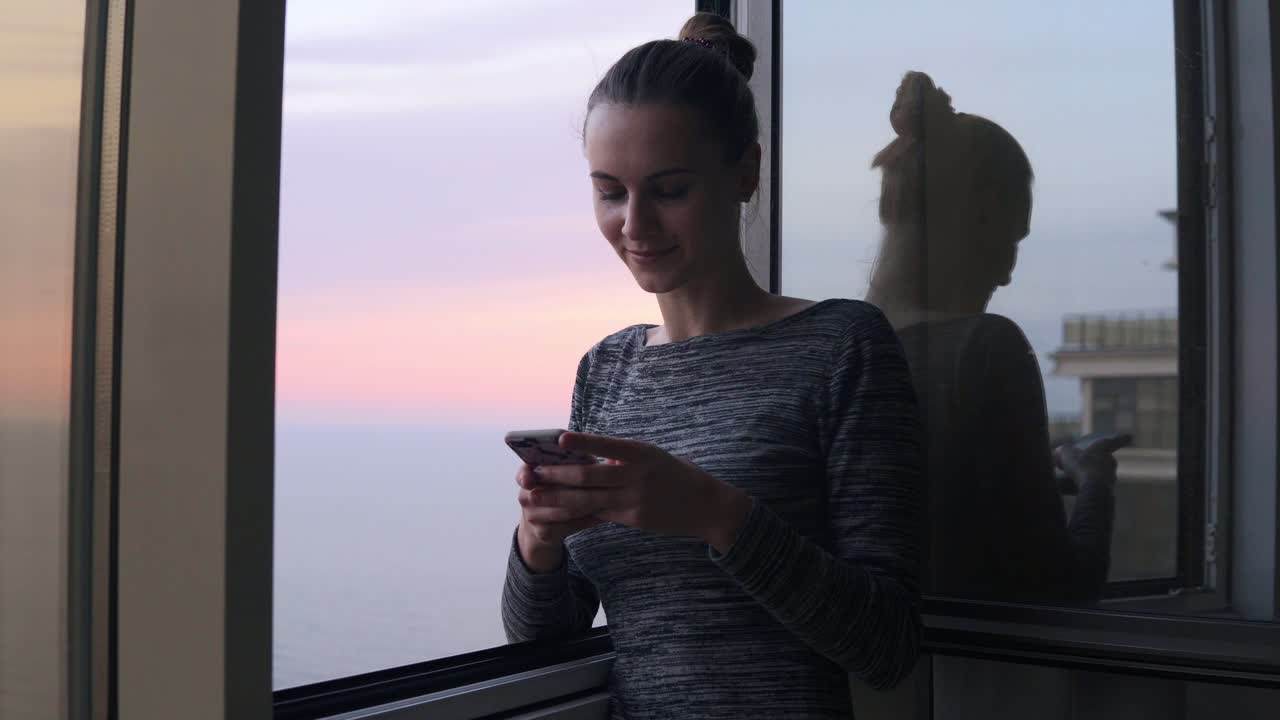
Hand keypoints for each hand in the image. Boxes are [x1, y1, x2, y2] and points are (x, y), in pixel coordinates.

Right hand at [515, 463, 603, 572]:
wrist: (544, 524)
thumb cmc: (559, 487)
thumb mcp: (562, 471)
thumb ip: (577, 462)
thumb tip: (613, 457)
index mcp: (526, 475)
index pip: (523, 473)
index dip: (526, 475)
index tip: (531, 478)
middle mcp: (525, 496)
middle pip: (549, 493)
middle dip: (575, 487)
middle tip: (599, 482)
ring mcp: (532, 517)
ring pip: (564, 510)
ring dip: (587, 504)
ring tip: (609, 498)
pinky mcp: (544, 533)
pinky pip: (569, 526)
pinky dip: (588, 520)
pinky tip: (603, 515)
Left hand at [529, 432, 751, 551]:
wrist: (707, 506)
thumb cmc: (677, 475)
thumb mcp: (653, 457)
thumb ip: (623, 458)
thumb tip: (591, 458)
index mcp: (642, 453)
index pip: (608, 445)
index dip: (583, 442)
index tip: (559, 438)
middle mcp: (637, 475)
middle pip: (589, 475)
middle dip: (557, 474)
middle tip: (532, 473)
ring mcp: (634, 500)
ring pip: (587, 499)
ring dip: (557, 498)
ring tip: (533, 496)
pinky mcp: (632, 519)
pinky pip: (598, 514)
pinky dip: (576, 513)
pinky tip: (556, 513)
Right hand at [1054, 432, 1131, 486]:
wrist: (1092, 489)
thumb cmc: (1081, 466)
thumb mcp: (1066, 453)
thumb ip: (1064, 451)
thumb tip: (1061, 451)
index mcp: (1104, 448)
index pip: (1115, 441)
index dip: (1121, 438)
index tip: (1130, 436)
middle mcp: (1111, 461)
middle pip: (1106, 458)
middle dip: (1097, 460)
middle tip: (1085, 462)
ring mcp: (1111, 476)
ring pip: (1103, 473)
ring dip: (1093, 474)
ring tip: (1078, 477)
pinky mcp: (1108, 490)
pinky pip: (1099, 485)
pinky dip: (1091, 485)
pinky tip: (1079, 488)